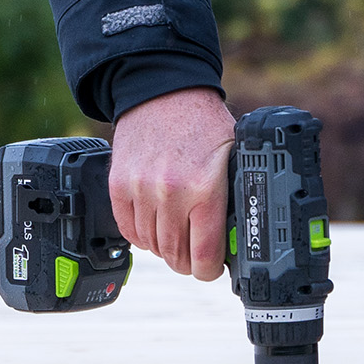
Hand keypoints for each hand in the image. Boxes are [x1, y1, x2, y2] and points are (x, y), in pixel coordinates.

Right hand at [110, 87, 233, 281]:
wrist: (161, 92)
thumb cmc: (202, 124)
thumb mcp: (235, 155)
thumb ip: (238, 195)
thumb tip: (245, 234)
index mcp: (205, 187)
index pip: (204, 254)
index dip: (209, 270)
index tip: (212, 268)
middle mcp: (170, 192)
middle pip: (175, 256)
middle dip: (188, 263)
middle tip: (196, 257)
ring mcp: (140, 190)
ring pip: (152, 246)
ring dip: (165, 248)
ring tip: (178, 236)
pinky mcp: (118, 186)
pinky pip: (128, 231)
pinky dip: (142, 236)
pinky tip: (156, 226)